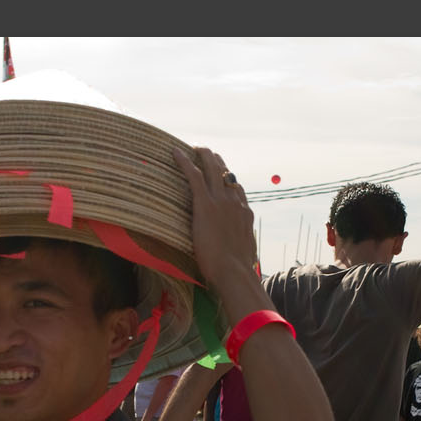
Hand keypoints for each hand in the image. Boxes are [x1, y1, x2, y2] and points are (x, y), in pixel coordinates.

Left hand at [176, 145, 258, 289]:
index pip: (236, 188)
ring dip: (203, 155)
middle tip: (206, 153)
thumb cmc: (238, 271)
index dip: (228, 178)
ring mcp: (221, 201)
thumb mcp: (244, 254)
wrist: (234, 272)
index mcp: (245, 213)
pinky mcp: (206, 204)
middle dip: (216, 161)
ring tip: (195, 148)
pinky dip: (184, 162)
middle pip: (226, 173)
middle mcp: (235, 202)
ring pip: (212, 168)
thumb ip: (240, 247)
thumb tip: (241, 256)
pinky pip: (194, 176)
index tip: (221, 173)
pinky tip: (175, 152)